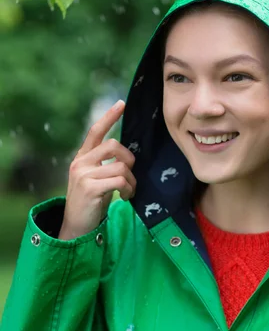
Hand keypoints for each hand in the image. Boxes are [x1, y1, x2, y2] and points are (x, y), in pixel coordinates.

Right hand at [59, 100, 135, 239]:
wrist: (75, 227)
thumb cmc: (91, 202)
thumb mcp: (96, 178)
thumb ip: (105, 164)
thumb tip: (127, 156)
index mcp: (82, 157)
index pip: (95, 131)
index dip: (109, 116)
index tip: (122, 103)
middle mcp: (80, 162)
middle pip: (113, 145)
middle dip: (128, 158)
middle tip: (130, 174)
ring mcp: (83, 175)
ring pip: (120, 166)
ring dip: (131, 180)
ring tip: (127, 191)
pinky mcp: (89, 188)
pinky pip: (120, 181)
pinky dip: (128, 189)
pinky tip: (125, 197)